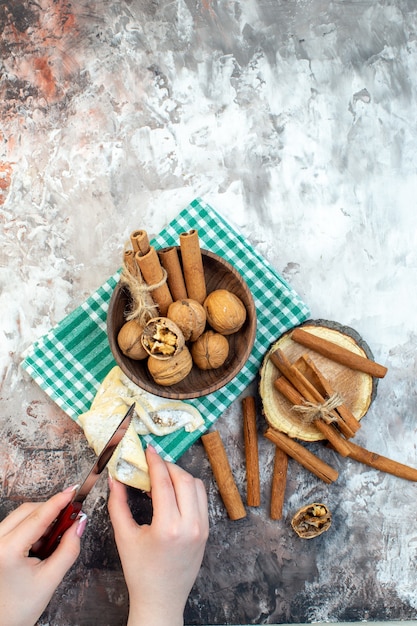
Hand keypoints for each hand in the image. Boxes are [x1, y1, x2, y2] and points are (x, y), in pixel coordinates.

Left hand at [0, 487, 86, 625]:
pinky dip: (32, 527)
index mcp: (7, 551)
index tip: (73, 491)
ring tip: (55, 537)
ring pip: (21, 516)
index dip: (58, 501)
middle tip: (72, 515)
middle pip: (28, 511)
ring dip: (42, 519)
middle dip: (51, 510)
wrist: (2, 624)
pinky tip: (41, 543)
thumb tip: (79, 524)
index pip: (38, 517)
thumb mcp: (51, 579)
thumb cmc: (19, 608)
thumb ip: (69, 548)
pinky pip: (15, 525)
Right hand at [107, 445, 208, 625]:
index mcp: (168, 527)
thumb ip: (118, 504)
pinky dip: (189, 488)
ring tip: (163, 477)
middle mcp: (190, 526)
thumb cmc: (141, 572)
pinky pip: (202, 499)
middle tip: (153, 463)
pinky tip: (174, 491)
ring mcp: (201, 528)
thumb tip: (115, 479)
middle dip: (168, 466)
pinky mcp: (206, 531)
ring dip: (180, 476)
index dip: (155, 462)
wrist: (161, 600)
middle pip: (183, 479)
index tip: (148, 450)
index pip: (164, 482)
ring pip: (197, 486)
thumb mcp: (124, 537)